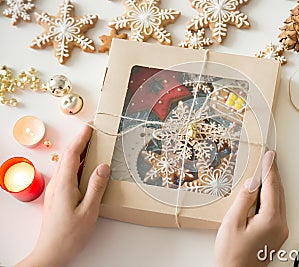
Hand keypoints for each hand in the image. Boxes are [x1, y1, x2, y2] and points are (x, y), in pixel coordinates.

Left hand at [16, 125, 109, 266]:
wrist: (51, 252)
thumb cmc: (70, 235)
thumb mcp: (89, 211)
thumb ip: (96, 187)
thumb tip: (103, 166)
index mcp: (64, 184)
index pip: (72, 154)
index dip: (81, 138)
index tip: (91, 126)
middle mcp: (57, 183)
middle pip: (68, 155)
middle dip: (80, 140)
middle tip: (94, 131)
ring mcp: (56, 189)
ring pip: (67, 164)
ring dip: (79, 151)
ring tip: (93, 144)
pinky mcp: (58, 195)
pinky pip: (68, 173)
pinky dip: (78, 163)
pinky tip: (87, 166)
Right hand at [214, 151, 287, 266]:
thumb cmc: (232, 255)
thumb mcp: (233, 223)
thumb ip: (243, 200)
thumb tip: (252, 183)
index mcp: (271, 220)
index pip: (272, 187)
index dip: (270, 169)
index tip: (270, 155)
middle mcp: (280, 225)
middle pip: (279, 192)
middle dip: (274, 174)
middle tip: (270, 158)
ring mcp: (280, 231)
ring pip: (279, 200)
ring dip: (273, 184)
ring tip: (267, 169)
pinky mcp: (276, 235)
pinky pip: (277, 209)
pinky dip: (272, 196)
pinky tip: (264, 191)